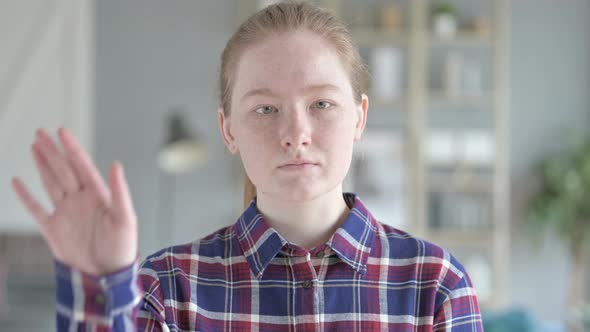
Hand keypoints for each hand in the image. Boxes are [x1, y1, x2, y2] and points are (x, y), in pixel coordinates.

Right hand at [11, 127, 137, 275]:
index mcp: (98, 196)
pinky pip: (36, 209)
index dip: (72, 148)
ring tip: (34, 146)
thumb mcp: (125, 219)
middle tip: (40, 131)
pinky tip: (17, 182)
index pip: (82, 166)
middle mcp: (80, 200)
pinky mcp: (54, 229)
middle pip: (63, 170)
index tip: (62, 131)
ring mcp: (66, 213)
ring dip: (42, 165)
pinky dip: (26, 196)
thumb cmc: (122, 247)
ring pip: (51, 183)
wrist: (106, 276)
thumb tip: (116, 165)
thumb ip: (120, 192)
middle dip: (52, 151)